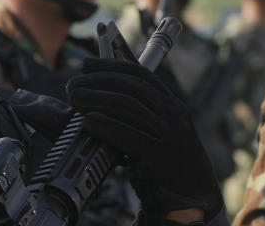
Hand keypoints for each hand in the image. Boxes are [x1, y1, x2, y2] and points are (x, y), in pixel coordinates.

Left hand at [66, 58, 223, 220]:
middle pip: (131, 87)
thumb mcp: (156, 130)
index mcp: (172, 105)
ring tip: (74, 99)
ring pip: (129, 107)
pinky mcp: (161, 158)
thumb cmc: (166, 162)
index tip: (86, 64)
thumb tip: (95, 92)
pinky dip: (106, 126)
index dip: (110, 65)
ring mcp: (170, 136)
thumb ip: (135, 112)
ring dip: (96, 99)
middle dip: (98, 81)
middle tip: (72, 85)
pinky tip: (88, 121)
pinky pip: (130, 136)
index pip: (140, 74)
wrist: (192, 199)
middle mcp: (174, 116)